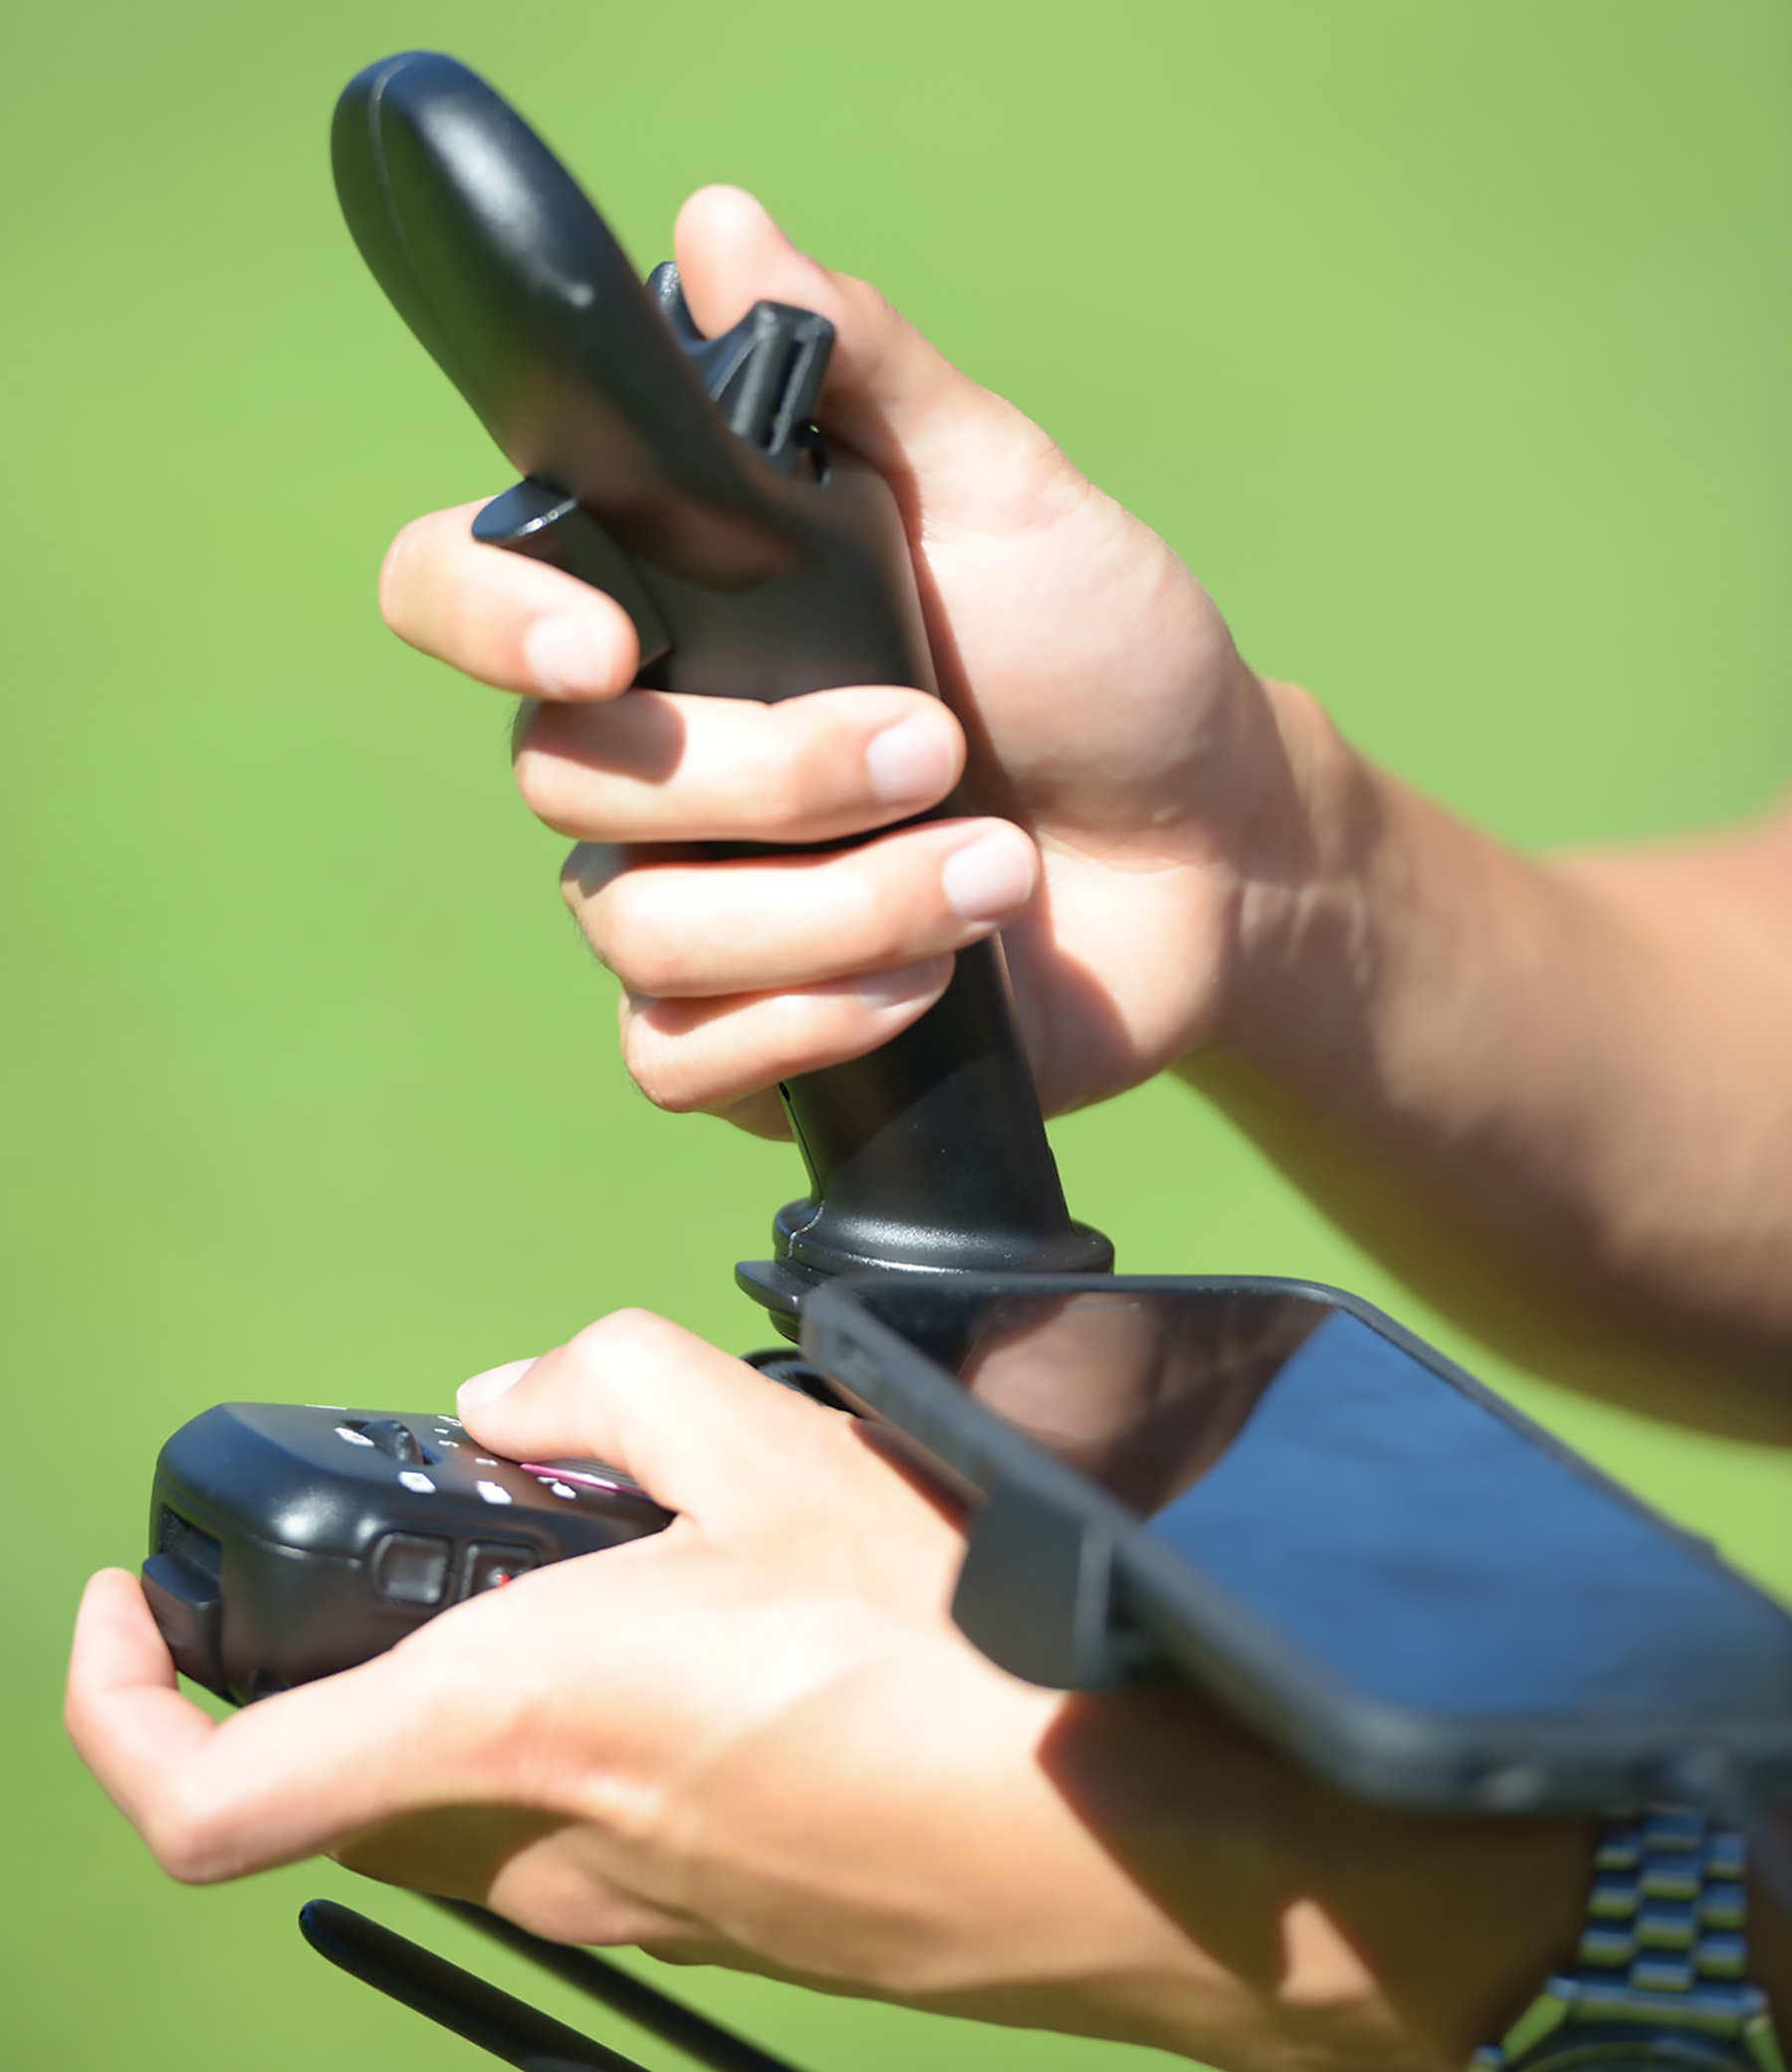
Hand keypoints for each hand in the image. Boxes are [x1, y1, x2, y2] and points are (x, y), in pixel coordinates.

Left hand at [68, 1310, 1593, 2070]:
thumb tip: (519, 1402)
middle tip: (460, 1535)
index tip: (126, 1612)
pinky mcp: (732, 1923)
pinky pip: (613, 1824)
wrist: (1122, 1834)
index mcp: (507, 1724)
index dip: (118, 1704)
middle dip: (372, 1648)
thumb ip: (608, 1380)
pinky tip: (751, 1644)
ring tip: (643, 1565)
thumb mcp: (766, 1439)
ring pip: (491, 1792)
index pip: (206, 1792)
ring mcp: (637, 1912)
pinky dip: (614, 1731)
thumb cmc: (938, 1642)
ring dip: (507, 1683)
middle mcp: (542, 1850)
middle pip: (359, 1769)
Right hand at [379, 187, 1327, 1134]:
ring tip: (993, 874)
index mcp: (681, 607)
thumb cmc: (1105, 655)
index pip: (465, 590)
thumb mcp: (1006, 491)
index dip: (487, 615)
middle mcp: (656, 753)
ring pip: (632, 927)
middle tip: (937, 743)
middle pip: (566, 775)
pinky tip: (930, 987)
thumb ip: (866, 371)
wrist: (1214, 854)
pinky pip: (675, 1057)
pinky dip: (803, 1024)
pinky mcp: (747, 1028)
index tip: (606, 637)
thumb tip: (719, 223)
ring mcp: (694, 899)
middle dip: (765, 772)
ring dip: (827, 908)